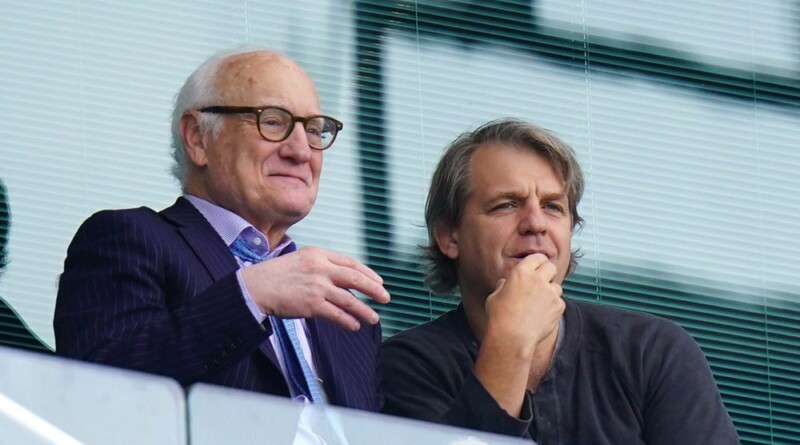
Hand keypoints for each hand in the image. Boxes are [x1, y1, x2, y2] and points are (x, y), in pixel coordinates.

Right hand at [241, 247, 390, 330]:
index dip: (367, 273)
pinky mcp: (312, 304)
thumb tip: (344, 278)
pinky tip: (355, 326)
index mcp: (318, 254)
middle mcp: (320, 268)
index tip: (378, 281)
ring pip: (349, 299)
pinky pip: (336, 314)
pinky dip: (348, 320)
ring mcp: (317, 286)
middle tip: (386, 297)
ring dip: (364, 310)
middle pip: (355, 278)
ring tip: (374, 318)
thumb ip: (322, 265)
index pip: (350, 262)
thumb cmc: (276, 275)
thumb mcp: (301, 260)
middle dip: (373, 289)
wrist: (255, 287)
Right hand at [484, 253, 564, 350]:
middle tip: (542, 282)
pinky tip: (542, 315)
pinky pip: (559, 302)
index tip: (537, 267)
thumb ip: (503, 286)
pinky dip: (553, 307)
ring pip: (557, 286)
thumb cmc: (499, 318)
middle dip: (548, 273)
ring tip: (539, 304)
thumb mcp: (495, 297)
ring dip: (551, 292)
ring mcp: (550, 292)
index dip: (538, 262)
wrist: (512, 337)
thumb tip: (505, 283)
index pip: (537, 257)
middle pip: (551, 267)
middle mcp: (538, 279)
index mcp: (521, 272)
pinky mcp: (558, 306)